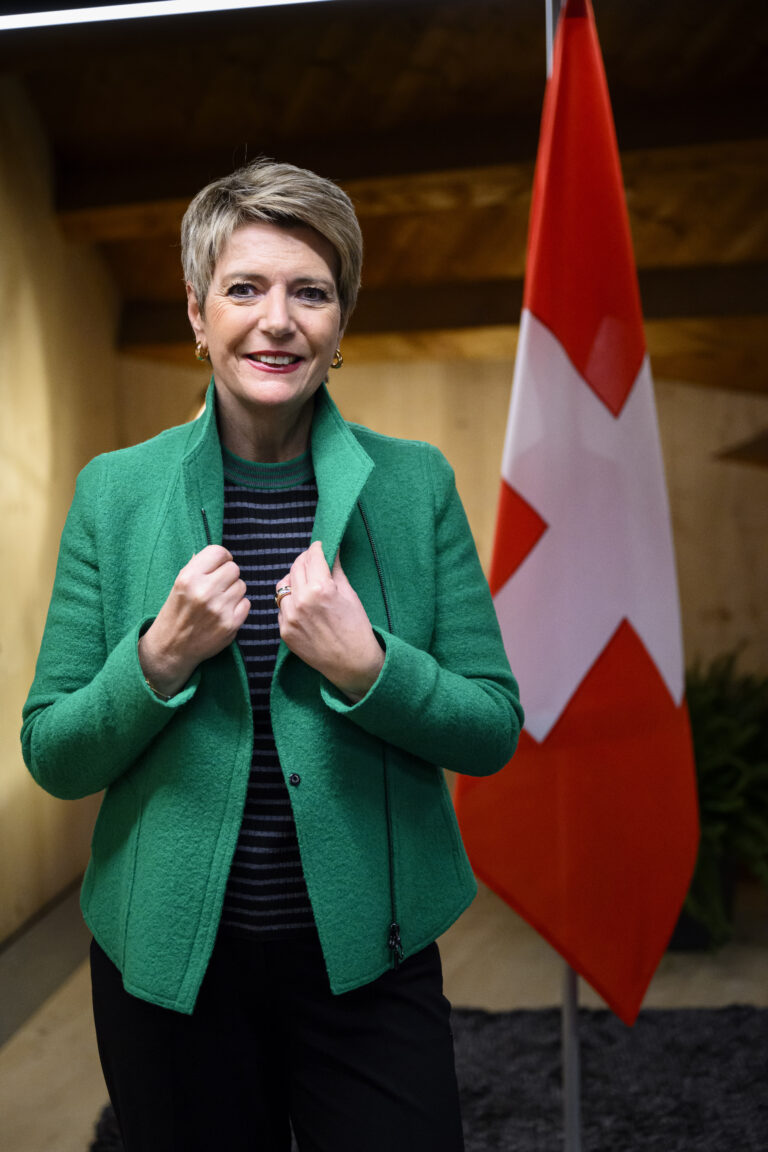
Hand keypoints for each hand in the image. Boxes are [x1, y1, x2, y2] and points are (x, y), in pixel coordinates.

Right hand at [139, 546, 249, 696]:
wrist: (171, 648)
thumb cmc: (176, 612)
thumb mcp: (179, 585)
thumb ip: (199, 567)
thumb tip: (223, 556)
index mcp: (188, 577)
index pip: (219, 552)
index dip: (222, 558)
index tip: (219, 565)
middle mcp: (204, 591)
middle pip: (234, 568)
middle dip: (228, 576)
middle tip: (218, 586)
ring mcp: (219, 609)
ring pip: (242, 585)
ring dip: (233, 591)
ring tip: (219, 601)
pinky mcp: (230, 624)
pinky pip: (246, 603)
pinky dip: (238, 606)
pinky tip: (224, 612)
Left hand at [276, 541, 383, 701]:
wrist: (352, 663)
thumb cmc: (356, 628)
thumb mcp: (350, 595)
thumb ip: (336, 570)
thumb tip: (331, 551)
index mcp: (320, 589)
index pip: (312, 557)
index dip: (317, 548)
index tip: (320, 547)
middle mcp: (301, 601)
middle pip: (296, 567)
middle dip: (305, 561)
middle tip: (314, 562)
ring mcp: (289, 617)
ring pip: (283, 585)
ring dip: (294, 580)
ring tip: (307, 584)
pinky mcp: (284, 631)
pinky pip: (281, 606)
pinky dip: (290, 601)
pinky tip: (303, 605)